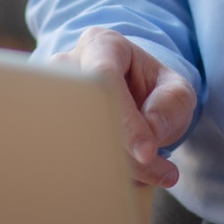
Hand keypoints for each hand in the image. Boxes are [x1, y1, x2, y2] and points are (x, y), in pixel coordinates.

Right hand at [53, 26, 195, 187]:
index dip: (124, 119)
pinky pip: (70, 161)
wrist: (132, 101)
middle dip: (123, 153)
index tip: (147, 153)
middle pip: (85, 116)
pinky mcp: (48, 130)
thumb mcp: (176, 90)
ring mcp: (50, 99)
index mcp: (100, 45)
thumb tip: (148, 132)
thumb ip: (171, 104)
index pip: (103, 78)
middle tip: (158, 169)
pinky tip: (133, 177)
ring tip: (155, 173)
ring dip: (117, 171)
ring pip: (75, 144)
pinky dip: (104, 178)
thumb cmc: (152, 91)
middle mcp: (66, 67)